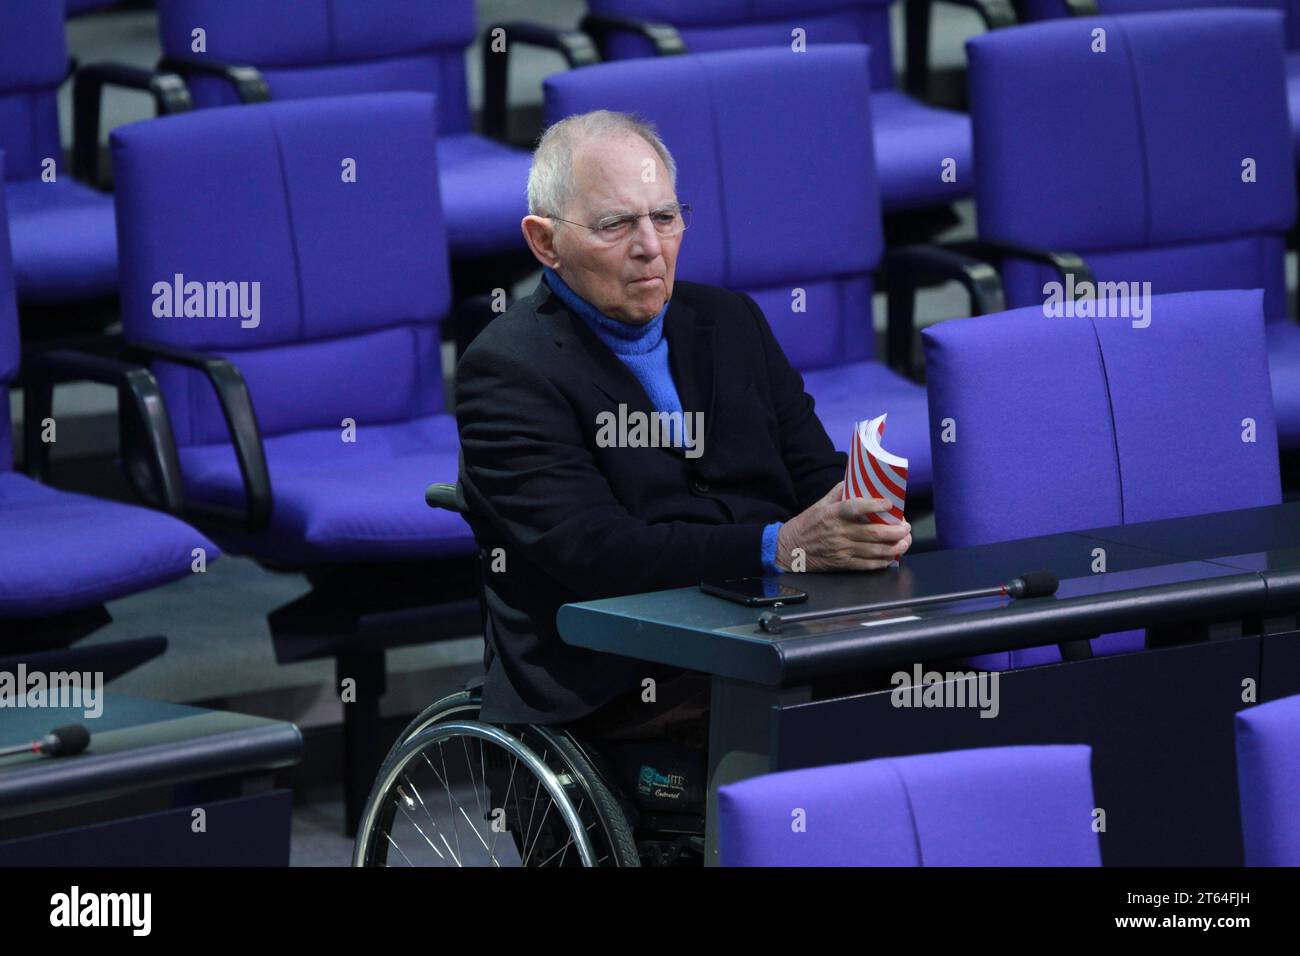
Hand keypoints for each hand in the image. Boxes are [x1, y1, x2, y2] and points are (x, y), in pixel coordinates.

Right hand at [776, 481, 911, 571]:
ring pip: (875, 550)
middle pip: (873, 533)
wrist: (790, 549)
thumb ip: (839, 491)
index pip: (856, 507)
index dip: (875, 505)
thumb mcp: (820, 504)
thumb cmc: (807, 525)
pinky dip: (882, 562)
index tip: (890, 504)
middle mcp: (839, 532)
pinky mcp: (843, 564)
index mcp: (833, 514)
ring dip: (894, 547)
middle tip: (906, 527)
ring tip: (905, 542)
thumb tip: (857, 479)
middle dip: (896, 531)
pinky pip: (867, 565)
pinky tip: (891, 557)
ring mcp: (842, 550)